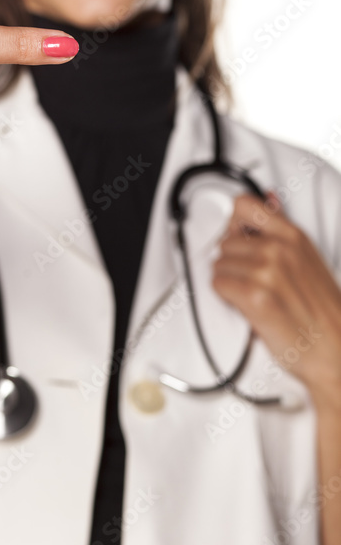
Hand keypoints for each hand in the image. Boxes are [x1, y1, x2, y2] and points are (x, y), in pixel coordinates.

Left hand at [212, 191, 340, 410]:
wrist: (334, 350)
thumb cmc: (320, 309)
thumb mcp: (307, 258)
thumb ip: (282, 228)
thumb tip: (269, 197)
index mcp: (293, 235)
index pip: (243, 204)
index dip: (233, 223)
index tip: (237, 238)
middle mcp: (279, 249)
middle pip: (224, 241)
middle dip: (231, 261)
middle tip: (250, 279)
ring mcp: (267, 271)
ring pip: (218, 264)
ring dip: (228, 280)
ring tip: (251, 293)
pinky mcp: (256, 296)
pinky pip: (218, 284)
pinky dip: (225, 296)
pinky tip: (245, 304)